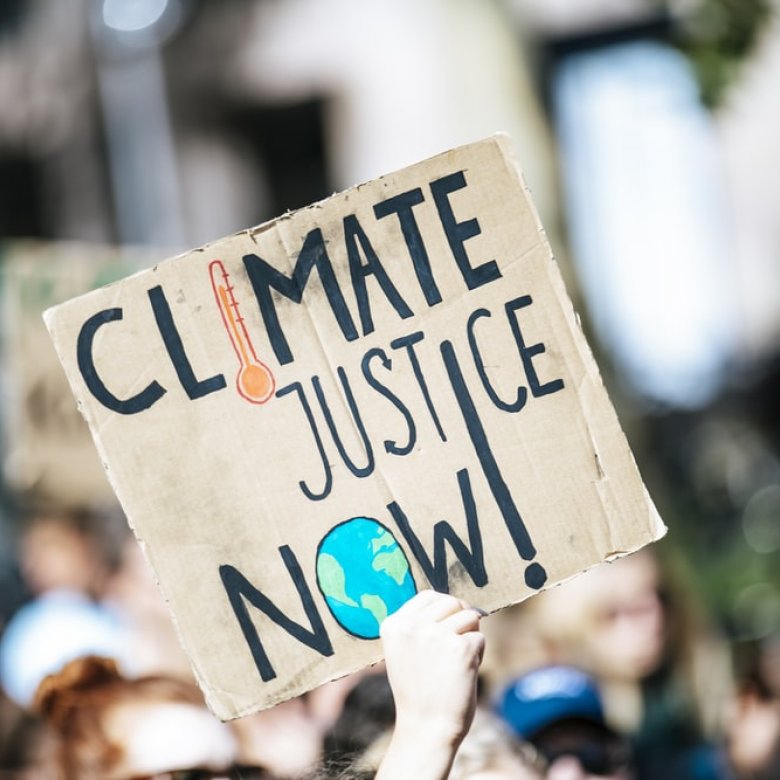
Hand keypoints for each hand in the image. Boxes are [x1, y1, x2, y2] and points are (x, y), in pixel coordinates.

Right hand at [376, 590, 485, 779]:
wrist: (426, 729)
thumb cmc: (419, 689)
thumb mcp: (404, 650)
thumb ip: (418, 624)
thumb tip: (454, 600)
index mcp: (394, 625)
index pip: (429, 596)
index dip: (443, 610)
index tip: (444, 630)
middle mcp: (413, 626)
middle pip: (451, 602)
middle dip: (460, 620)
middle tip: (454, 648)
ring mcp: (437, 636)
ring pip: (469, 617)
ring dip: (469, 637)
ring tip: (456, 663)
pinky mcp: (461, 649)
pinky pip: (479, 638)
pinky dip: (478, 655)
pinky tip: (463, 674)